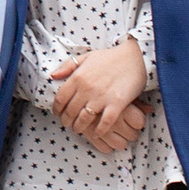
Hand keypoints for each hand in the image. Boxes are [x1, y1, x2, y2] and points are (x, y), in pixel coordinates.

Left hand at [50, 36, 148, 152]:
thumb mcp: (86, 57)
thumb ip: (68, 66)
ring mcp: (101, 97)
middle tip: (67, 124)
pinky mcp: (117, 104)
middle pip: (70, 111)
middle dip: (66, 121)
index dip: (57, 109)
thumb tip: (53, 76)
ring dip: (79, 127)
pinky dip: (99, 130)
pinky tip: (97, 133)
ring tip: (78, 129)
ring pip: (84, 119)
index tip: (57, 114)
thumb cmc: (110, 57)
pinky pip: (105, 123)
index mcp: (78, 76)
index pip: (60, 98)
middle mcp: (87, 88)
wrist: (135, 57)